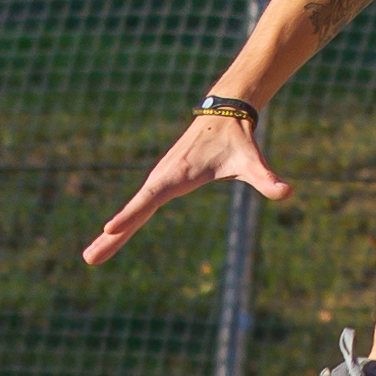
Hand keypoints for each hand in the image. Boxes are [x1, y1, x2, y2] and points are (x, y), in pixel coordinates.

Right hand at [82, 116, 292, 264]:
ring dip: (110, 236)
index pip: (149, 201)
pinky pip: (138, 210)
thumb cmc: (237, 141)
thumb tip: (286, 192)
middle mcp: (161, 178)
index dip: (129, 216)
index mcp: (175, 176)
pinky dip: (122, 225)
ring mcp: (158, 181)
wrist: (225, 116)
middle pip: (132, 214)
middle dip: (111, 238)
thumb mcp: (252, 162)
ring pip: (131, 214)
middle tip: (89, 260)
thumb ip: (266, 178)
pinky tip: (111, 239)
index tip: (109, 229)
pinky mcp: (160, 184)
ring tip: (91, 257)